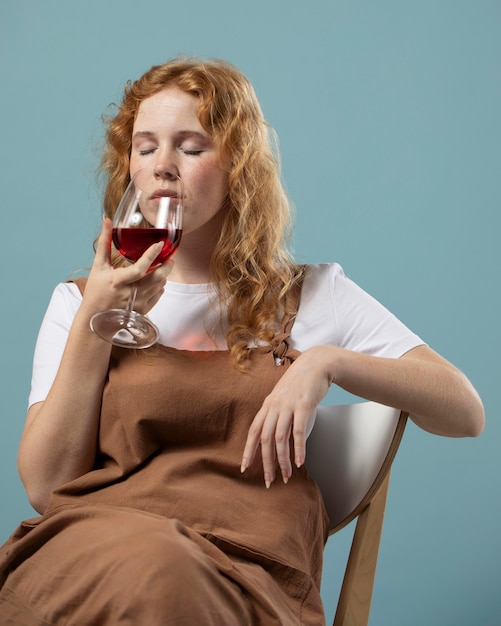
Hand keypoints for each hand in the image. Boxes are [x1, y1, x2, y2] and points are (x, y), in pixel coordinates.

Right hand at [82, 218, 172, 314]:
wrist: (95, 318)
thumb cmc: (96, 290)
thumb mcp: (98, 266)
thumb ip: (104, 243)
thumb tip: (107, 221)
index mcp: (118, 281)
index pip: (139, 268)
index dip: (151, 255)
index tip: (159, 245)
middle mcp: (130, 294)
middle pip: (157, 279)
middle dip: (167, 267)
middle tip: (170, 258)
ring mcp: (138, 303)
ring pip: (159, 286)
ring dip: (163, 275)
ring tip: (162, 267)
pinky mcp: (143, 311)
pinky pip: (158, 295)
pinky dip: (160, 286)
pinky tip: (156, 280)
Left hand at [240, 346, 334, 487]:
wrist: (316, 364)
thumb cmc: (300, 383)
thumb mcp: (282, 398)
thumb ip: (277, 414)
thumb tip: (274, 436)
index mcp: (267, 406)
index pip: (253, 431)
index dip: (248, 450)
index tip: (245, 468)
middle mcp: (274, 406)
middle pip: (265, 439)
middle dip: (266, 462)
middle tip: (269, 480)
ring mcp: (288, 406)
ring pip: (280, 438)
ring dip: (283, 460)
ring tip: (286, 476)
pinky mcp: (303, 406)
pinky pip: (298, 432)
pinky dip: (299, 449)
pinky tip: (300, 462)